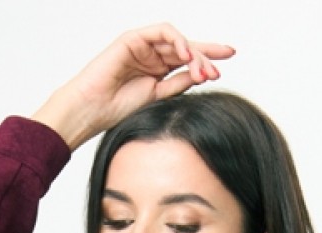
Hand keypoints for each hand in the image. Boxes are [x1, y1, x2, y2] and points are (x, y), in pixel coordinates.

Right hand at [31, 24, 235, 149]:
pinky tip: (186, 55)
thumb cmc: (117, 109)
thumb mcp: (158, 97)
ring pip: (176, 40)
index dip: (208, 57)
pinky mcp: (133, 39)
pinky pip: (161, 32)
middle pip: (186, 48)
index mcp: (158, 70)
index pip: (187, 60)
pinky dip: (177, 40)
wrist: (93, 110)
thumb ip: (178, 84)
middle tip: (220, 68)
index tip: (228, 60)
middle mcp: (152, 55)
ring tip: (203, 68)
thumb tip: (201, 75)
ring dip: (193, 52)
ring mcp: (143, 46)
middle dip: (206, 55)